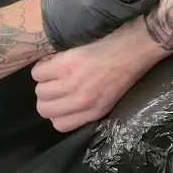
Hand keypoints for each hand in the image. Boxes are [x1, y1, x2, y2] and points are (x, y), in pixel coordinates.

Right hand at [32, 17, 167, 132]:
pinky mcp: (65, 64)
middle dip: (46, 98)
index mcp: (94, 112)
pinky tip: (54, 61)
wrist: (134, 47)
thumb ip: (88, 108)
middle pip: (44, 109)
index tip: (61, 101)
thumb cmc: (126, 71)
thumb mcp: (110, 100)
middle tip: (54, 85)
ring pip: (39, 91)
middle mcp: (80, 101)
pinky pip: (37, 72)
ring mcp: (71, 83)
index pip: (59, 125)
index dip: (57, 112)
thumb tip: (66, 108)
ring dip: (44, 81)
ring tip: (55, 71)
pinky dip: (42, 67)